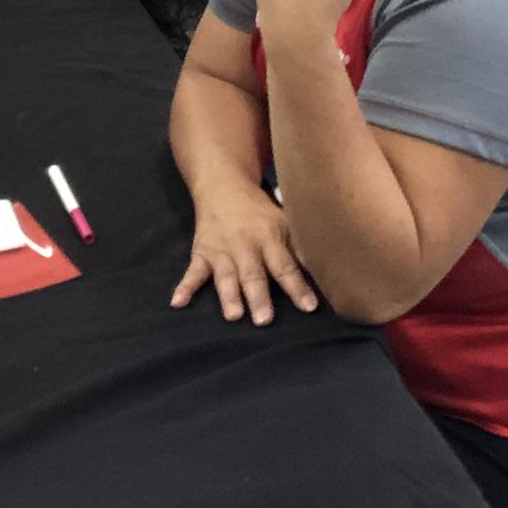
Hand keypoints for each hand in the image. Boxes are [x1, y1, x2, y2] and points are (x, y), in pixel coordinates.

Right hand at [170, 182, 318, 325]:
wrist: (224, 186)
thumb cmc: (261, 212)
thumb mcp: (285, 221)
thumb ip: (301, 247)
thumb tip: (328, 268)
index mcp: (269, 239)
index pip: (285, 266)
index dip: (297, 286)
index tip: (309, 307)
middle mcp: (245, 246)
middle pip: (253, 274)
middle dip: (259, 296)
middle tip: (265, 320)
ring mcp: (222, 251)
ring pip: (226, 276)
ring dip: (228, 295)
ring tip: (233, 315)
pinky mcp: (202, 253)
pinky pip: (193, 272)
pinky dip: (185, 287)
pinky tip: (178, 302)